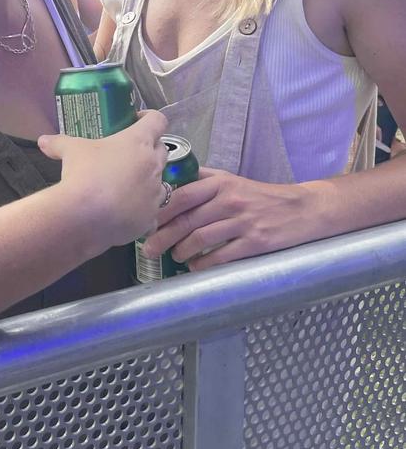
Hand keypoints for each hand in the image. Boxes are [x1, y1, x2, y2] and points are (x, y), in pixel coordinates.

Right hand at [38, 111, 168, 247]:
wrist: (85, 216)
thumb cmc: (83, 173)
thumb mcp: (70, 151)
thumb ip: (58, 143)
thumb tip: (43, 140)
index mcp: (138, 142)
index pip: (158, 120)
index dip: (150, 118)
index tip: (137, 121)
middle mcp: (152, 165)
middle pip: (162, 150)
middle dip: (150, 150)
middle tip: (130, 155)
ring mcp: (154, 193)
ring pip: (160, 182)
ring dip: (148, 181)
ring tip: (127, 186)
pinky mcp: (150, 217)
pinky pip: (151, 212)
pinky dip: (142, 211)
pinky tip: (127, 212)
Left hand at [140, 167, 312, 270]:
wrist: (302, 210)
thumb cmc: (262, 197)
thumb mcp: (233, 181)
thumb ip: (205, 181)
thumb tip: (171, 184)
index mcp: (222, 183)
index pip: (182, 195)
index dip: (161, 211)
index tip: (146, 223)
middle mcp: (230, 200)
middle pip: (187, 220)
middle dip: (163, 236)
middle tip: (150, 249)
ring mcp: (243, 222)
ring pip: (200, 239)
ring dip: (181, 252)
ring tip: (174, 258)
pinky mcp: (254, 243)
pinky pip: (221, 256)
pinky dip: (203, 264)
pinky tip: (195, 267)